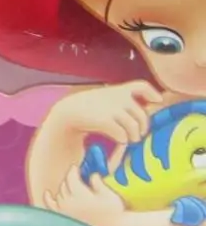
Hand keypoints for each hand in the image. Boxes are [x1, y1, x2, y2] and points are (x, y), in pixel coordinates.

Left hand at [44, 166, 126, 225]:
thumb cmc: (115, 213)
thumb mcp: (108, 193)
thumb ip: (97, 181)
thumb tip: (91, 174)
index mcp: (79, 194)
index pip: (71, 176)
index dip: (74, 170)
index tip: (77, 168)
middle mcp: (69, 202)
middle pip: (65, 184)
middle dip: (71, 180)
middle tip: (78, 179)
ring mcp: (65, 211)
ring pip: (60, 193)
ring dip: (65, 189)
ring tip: (74, 189)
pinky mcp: (64, 219)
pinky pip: (51, 206)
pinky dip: (48, 199)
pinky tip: (47, 193)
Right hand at [50, 80, 164, 156]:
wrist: (67, 113)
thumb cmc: (90, 108)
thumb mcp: (106, 98)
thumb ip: (124, 102)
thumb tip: (147, 114)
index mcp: (118, 90)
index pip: (141, 86)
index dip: (152, 93)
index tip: (157, 100)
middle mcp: (117, 97)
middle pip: (142, 114)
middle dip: (142, 126)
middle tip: (137, 134)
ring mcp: (111, 108)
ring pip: (134, 127)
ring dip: (133, 136)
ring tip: (128, 139)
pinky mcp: (104, 120)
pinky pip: (122, 135)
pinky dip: (122, 139)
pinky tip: (117, 139)